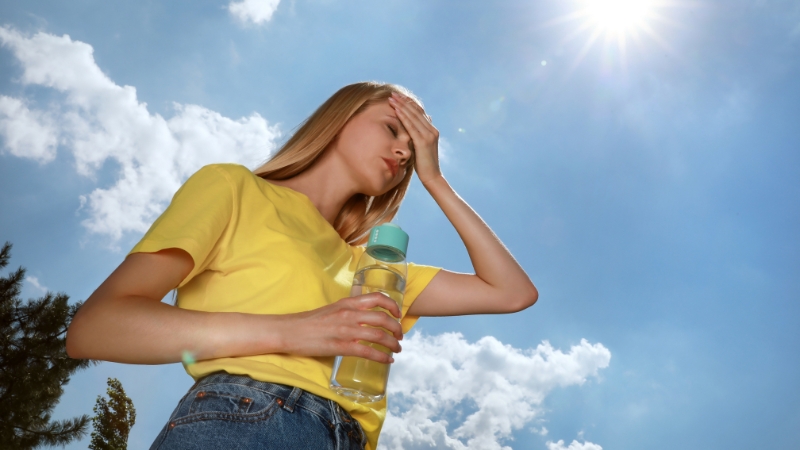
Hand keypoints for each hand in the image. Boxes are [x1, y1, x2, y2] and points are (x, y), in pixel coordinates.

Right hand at [280, 292, 403, 363]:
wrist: (289, 331)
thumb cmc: (309, 321)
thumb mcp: (333, 309)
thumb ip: (349, 312)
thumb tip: (364, 319)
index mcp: (348, 303)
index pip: (377, 298)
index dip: (392, 305)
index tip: (398, 314)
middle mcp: (349, 314)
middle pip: (383, 319)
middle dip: (397, 329)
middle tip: (400, 336)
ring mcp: (345, 331)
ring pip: (379, 336)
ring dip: (393, 344)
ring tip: (397, 349)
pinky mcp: (340, 347)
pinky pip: (367, 352)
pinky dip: (382, 357)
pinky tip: (387, 360)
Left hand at [389, 92, 441, 184]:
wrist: (432, 176)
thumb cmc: (424, 164)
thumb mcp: (421, 148)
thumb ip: (419, 137)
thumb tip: (415, 129)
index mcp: (432, 130)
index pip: (420, 112)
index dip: (409, 104)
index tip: (399, 97)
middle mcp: (432, 130)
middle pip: (416, 111)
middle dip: (403, 102)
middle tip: (392, 94)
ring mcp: (428, 135)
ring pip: (413, 116)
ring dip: (402, 106)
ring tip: (392, 99)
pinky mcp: (423, 142)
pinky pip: (411, 126)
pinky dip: (404, 117)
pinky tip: (396, 110)